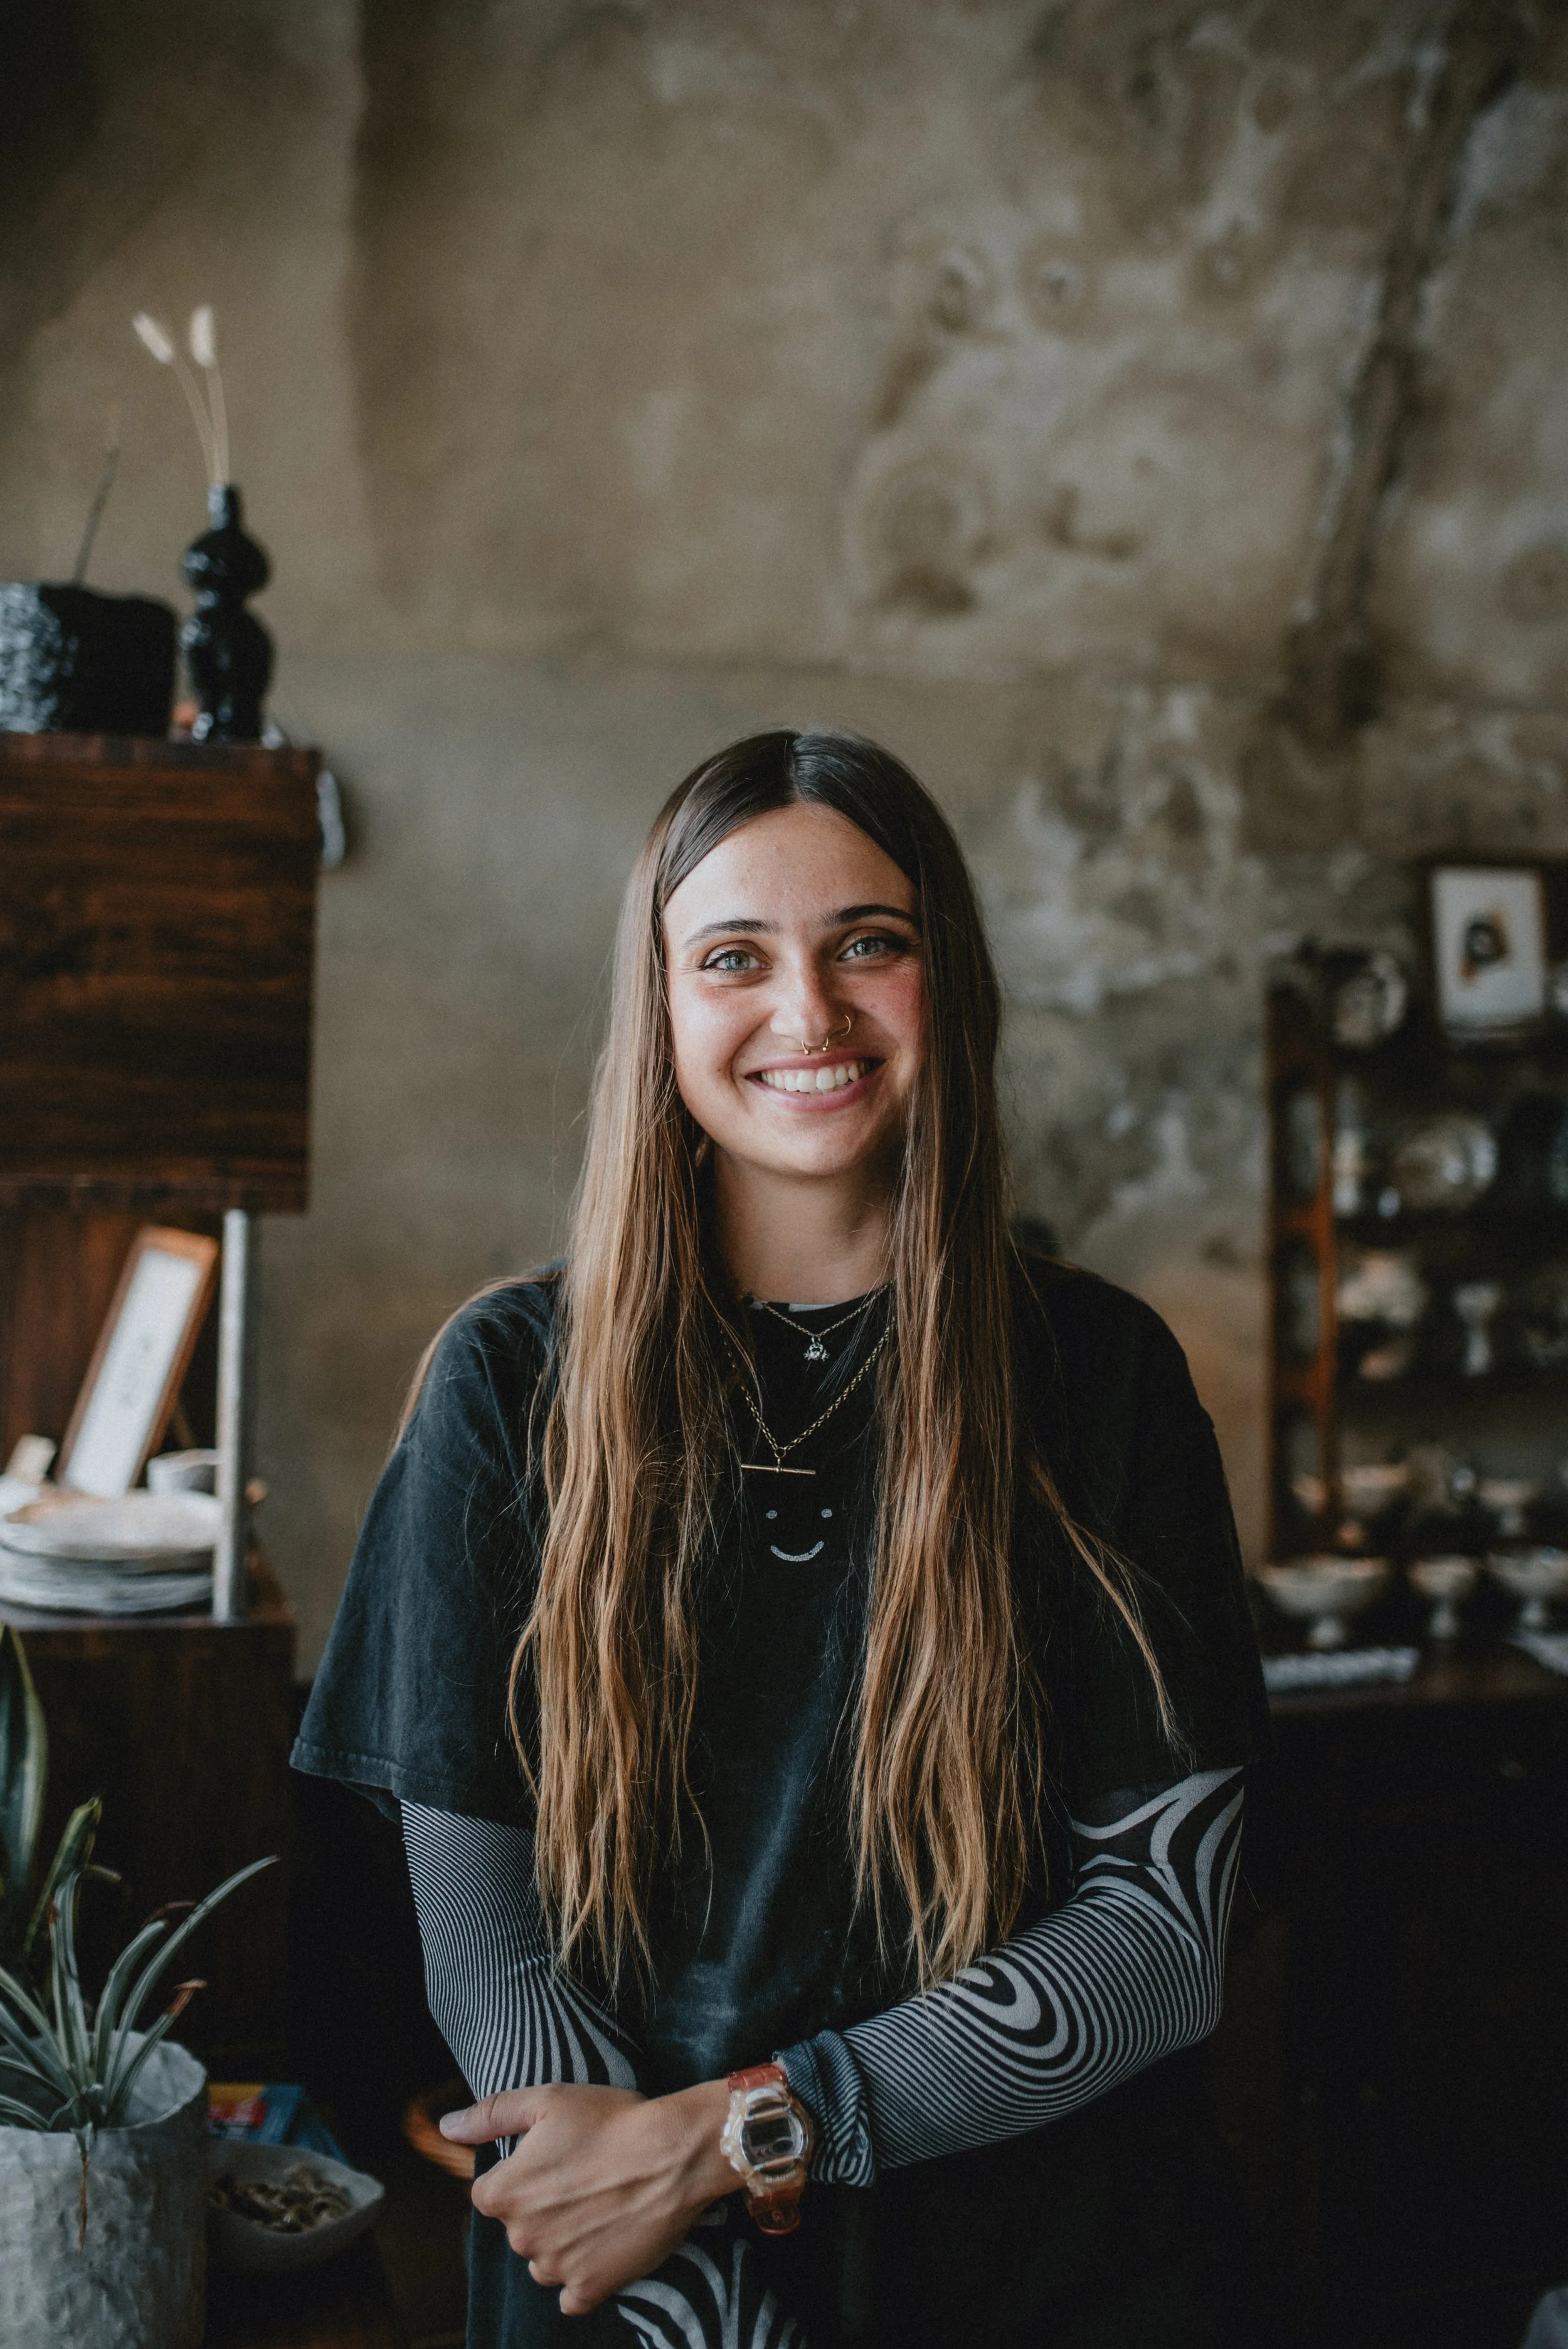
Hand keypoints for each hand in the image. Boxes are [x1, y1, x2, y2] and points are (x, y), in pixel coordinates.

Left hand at [441, 2078, 735, 2314]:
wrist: (673, 2154)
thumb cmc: (611, 2122)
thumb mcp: (547, 2101)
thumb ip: (490, 2116)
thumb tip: (446, 2127)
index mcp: (504, 2194)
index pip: (490, 2194)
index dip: (521, 2174)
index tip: (553, 2160)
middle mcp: (522, 2238)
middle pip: (519, 2227)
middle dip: (542, 2207)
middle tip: (583, 2176)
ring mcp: (556, 2268)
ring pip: (543, 2260)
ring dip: (562, 2241)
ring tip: (599, 2205)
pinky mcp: (591, 2288)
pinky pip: (571, 2294)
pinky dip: (583, 2275)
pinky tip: (604, 2243)